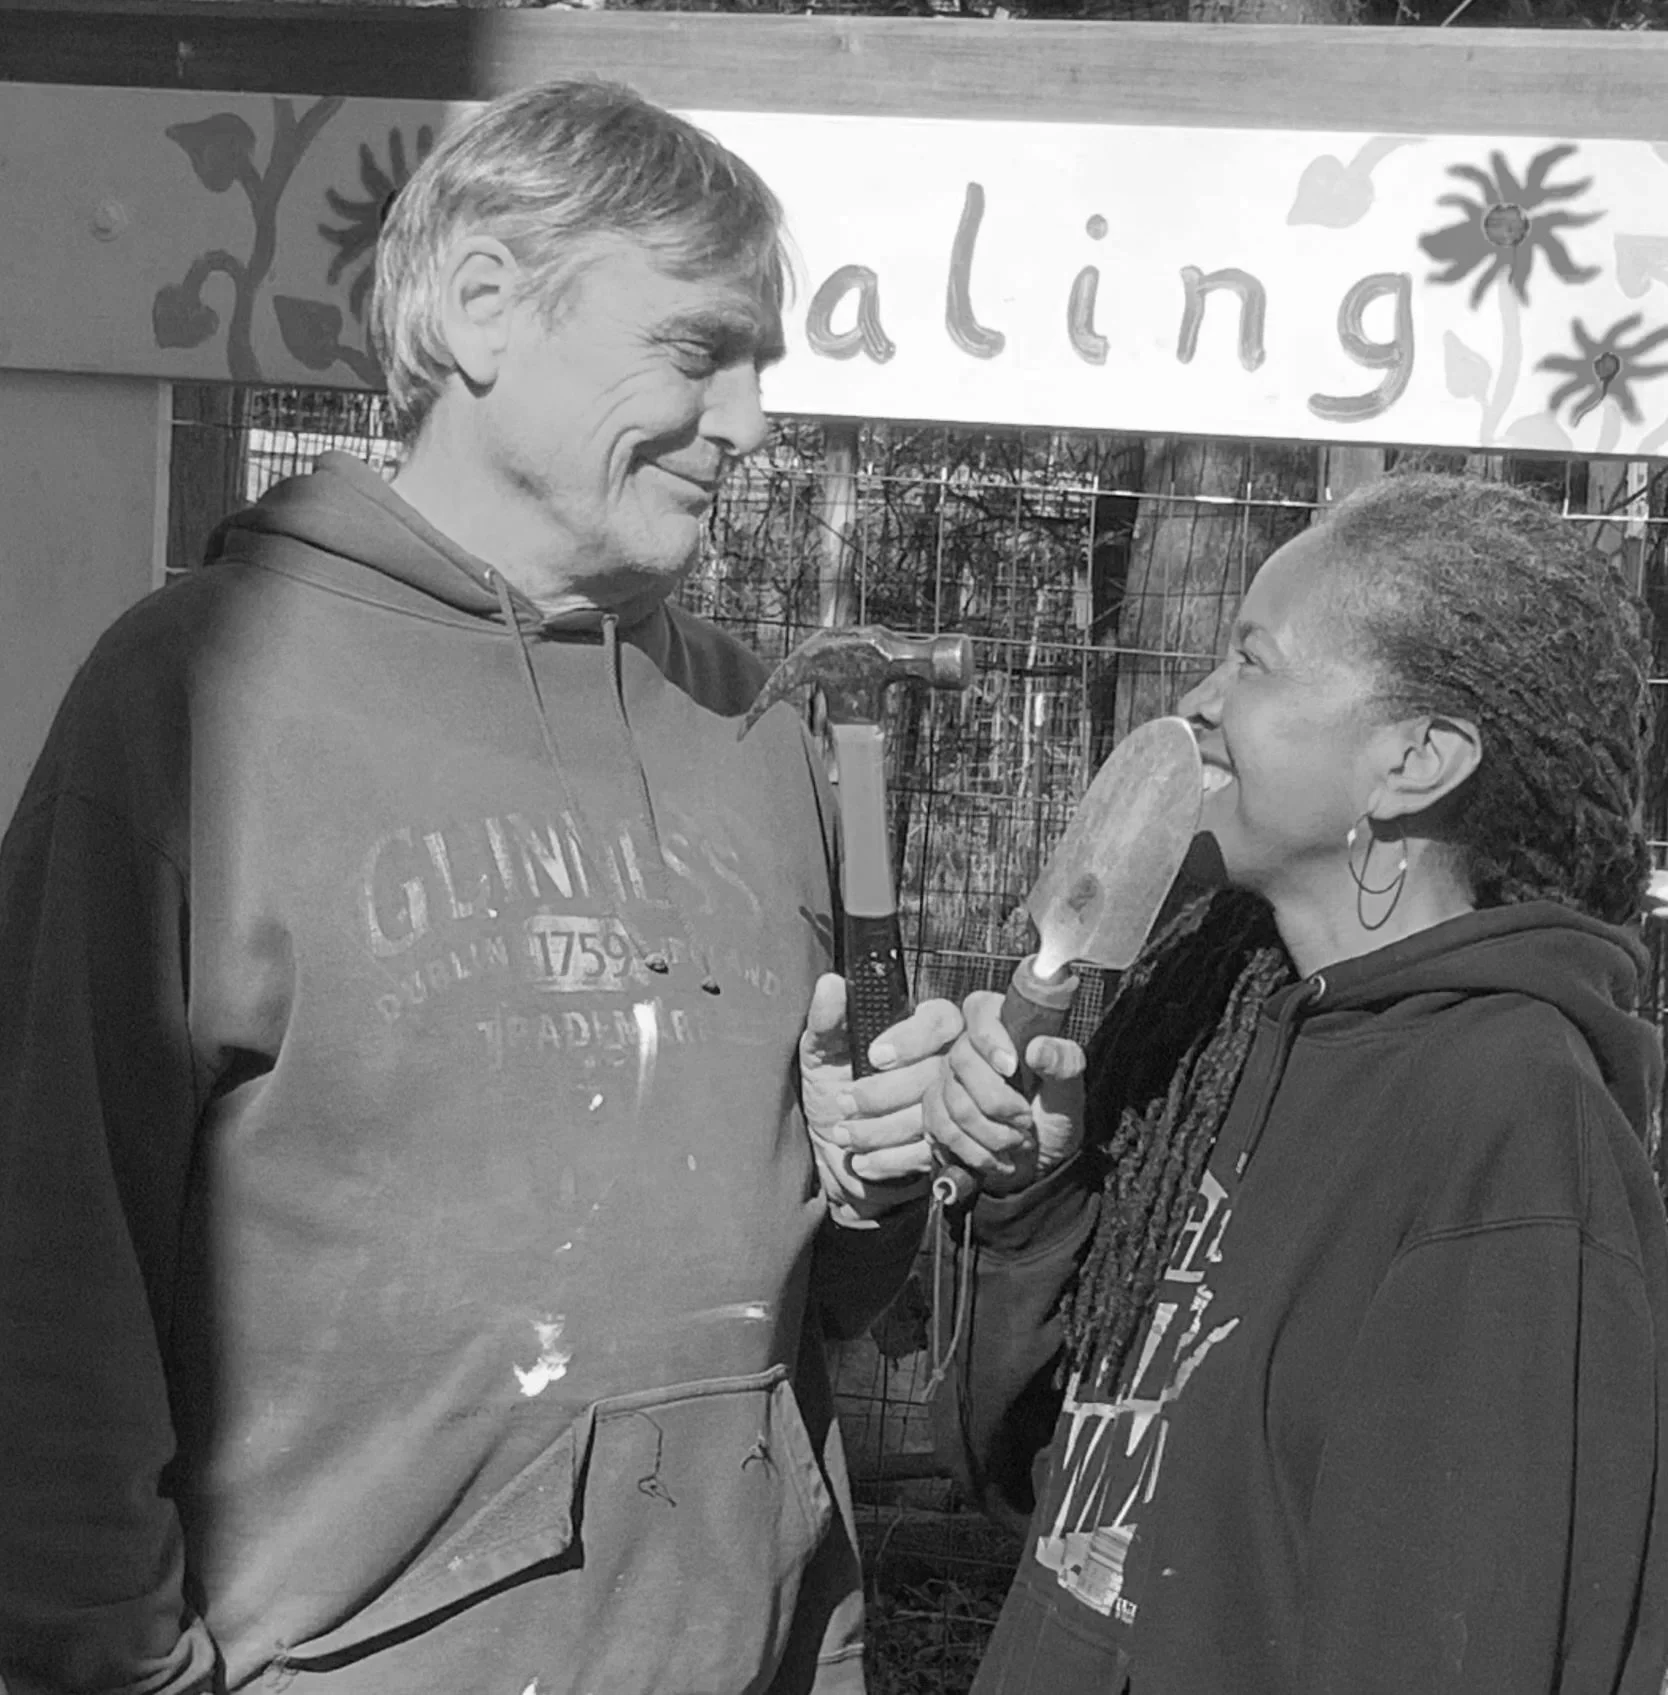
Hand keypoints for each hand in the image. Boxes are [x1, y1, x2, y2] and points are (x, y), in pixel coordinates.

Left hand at [799, 974, 963, 1223]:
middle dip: (886, 1092)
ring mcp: (951, 1109)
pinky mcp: (947, 1149)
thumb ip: (826, 1020)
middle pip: (937, 1073)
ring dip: (883, 1128)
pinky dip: (892, 1159)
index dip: (912, 1038)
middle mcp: (946, 1065)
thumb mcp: (821, 1052)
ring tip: (846, 1133)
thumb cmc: (830, 1088)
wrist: (830, 1149)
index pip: (940, 1021)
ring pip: (934, 1116)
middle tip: (846, 1100)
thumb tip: (830, 984)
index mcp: (920, 1031)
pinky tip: (863, 1159)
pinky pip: (931, 1153)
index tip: (875, 1056)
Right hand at [925, 990, 1086, 1196]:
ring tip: (1018, 1142)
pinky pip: (940, 1127)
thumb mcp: (1070, 1090)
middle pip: (961, 1061)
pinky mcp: (936, 1111)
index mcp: (1003, 1027)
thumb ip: (1063, 1064)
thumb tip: (1039, 1048)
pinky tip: (997, 1158)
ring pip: (952, 1102)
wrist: (1041, 1160)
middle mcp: (968, 1047)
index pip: (979, 1010)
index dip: (988, 1037)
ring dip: (991, 1134)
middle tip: (1026, 1120)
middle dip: (997, 1102)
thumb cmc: (1055, 1115)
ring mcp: (948, 1079)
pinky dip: (975, 1151)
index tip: (1011, 1068)